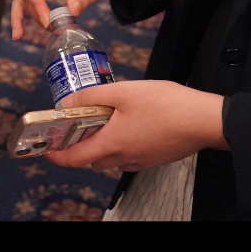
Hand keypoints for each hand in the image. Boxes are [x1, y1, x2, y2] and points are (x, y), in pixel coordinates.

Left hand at [41, 80, 226, 172]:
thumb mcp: (123, 92)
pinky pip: (128, 153)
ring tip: (102, 116)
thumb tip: (67, 104)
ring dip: (100, 142)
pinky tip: (127, 121)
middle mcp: (125, 157)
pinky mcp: (154, 156)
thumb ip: (92, 97)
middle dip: (79, 144)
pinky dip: (119, 141)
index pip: (75, 158)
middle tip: (75, 123)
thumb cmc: (167, 105)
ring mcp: (141, 159)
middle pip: (92, 158)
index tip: (45, 148)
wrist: (205, 120)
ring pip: (111, 156)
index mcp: (113, 143)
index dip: (56, 155)